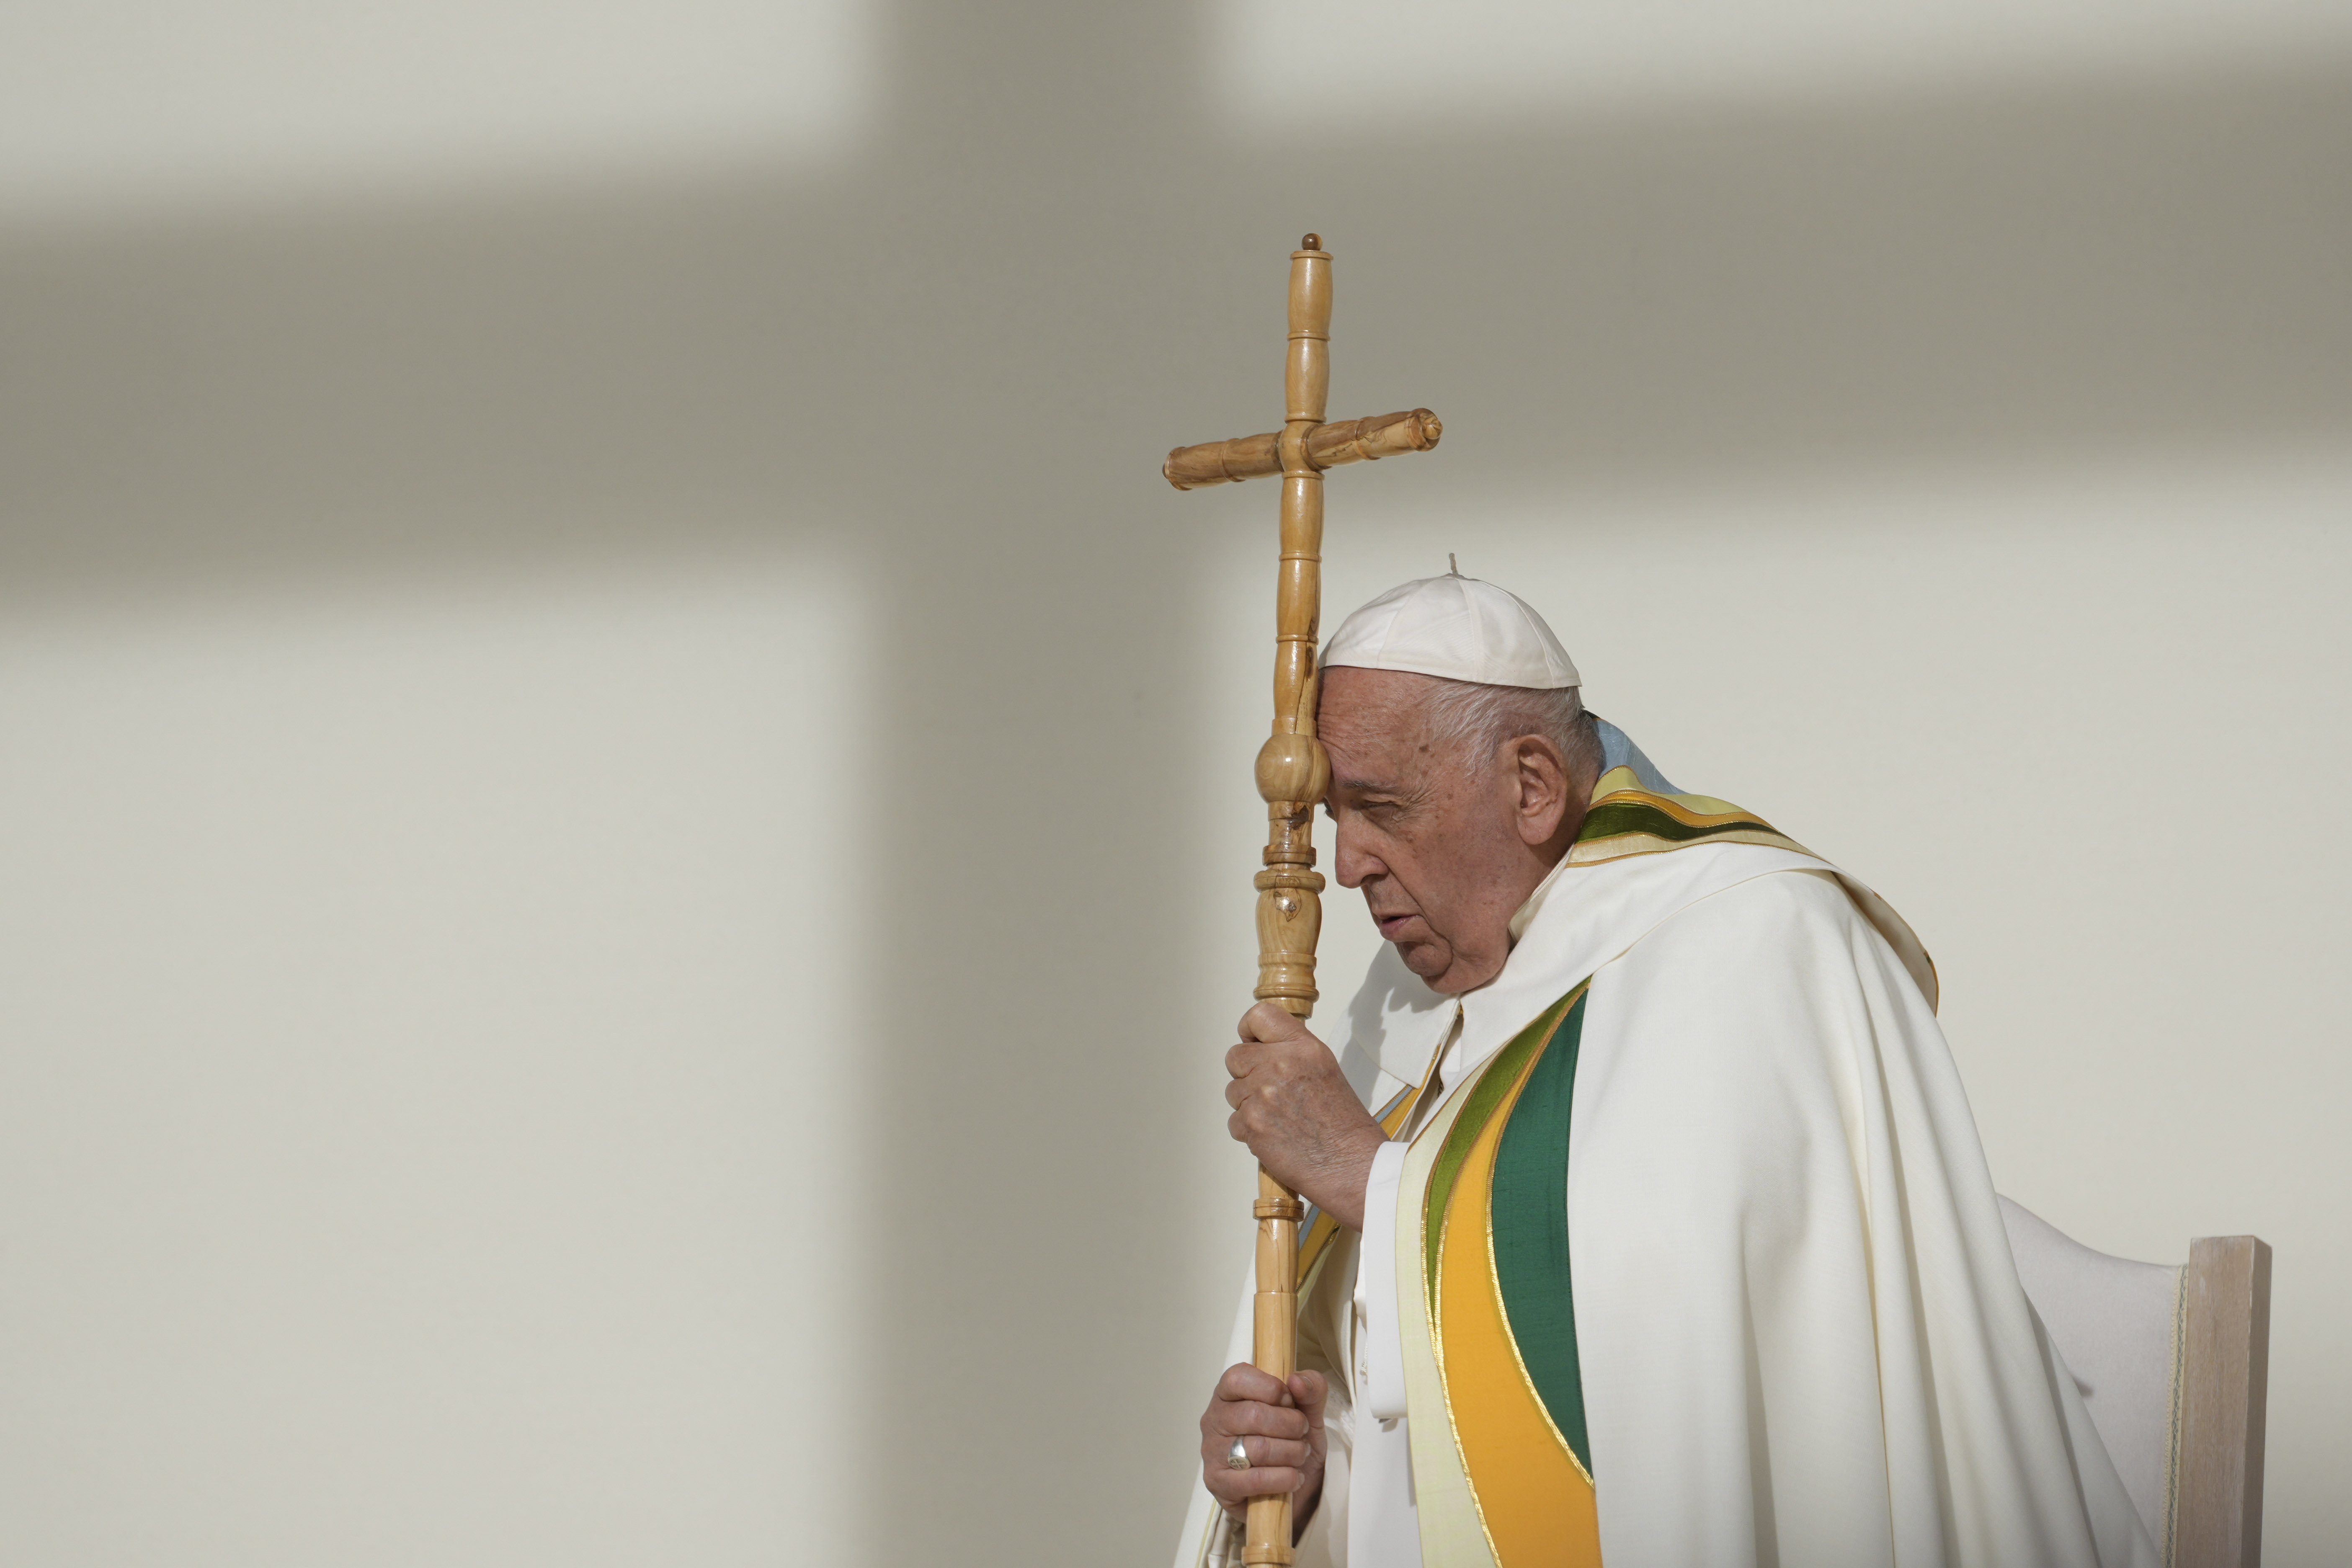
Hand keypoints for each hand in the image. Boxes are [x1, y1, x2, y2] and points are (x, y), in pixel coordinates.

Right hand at [1199, 1364, 1329, 1525]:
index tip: (1290, 1401)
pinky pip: (1256, 1480)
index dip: (1272, 1388)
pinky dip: (1284, 1479)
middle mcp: (1214, 1420)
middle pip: (1254, 1415)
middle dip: (1291, 1425)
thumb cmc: (1290, 1441)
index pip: (1238, 1378)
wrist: (1286, 1491)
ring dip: (1291, 1453)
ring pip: (1258, 1448)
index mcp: (1228, 1393)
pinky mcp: (1218, 1483)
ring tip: (1300, 1455)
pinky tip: (1293, 1478)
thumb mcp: (1309, 1411)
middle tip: (1302, 1434)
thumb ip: (1311, 1388)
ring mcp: (1212, 1453)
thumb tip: (1297, 1380)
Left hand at [1225, 1002, 1386, 1229]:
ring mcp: (1262, 1095)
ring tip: (1279, 1117)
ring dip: (1248, 1104)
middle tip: (1269, 1090)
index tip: (1252, 1042)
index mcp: (1303, 1048)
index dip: (1249, 1030)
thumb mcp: (1325, 1069)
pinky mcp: (1251, 1124)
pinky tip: (1274, 1135)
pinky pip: (1234, 1120)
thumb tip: (1262, 1047)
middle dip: (1246, 1072)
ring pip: (1233, 1090)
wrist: (1352, 1166)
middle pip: (1235, 1056)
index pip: (1259, 1016)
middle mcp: (1280, 1065)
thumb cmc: (1345, 1125)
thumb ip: (1293, 1053)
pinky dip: (1249, 1130)